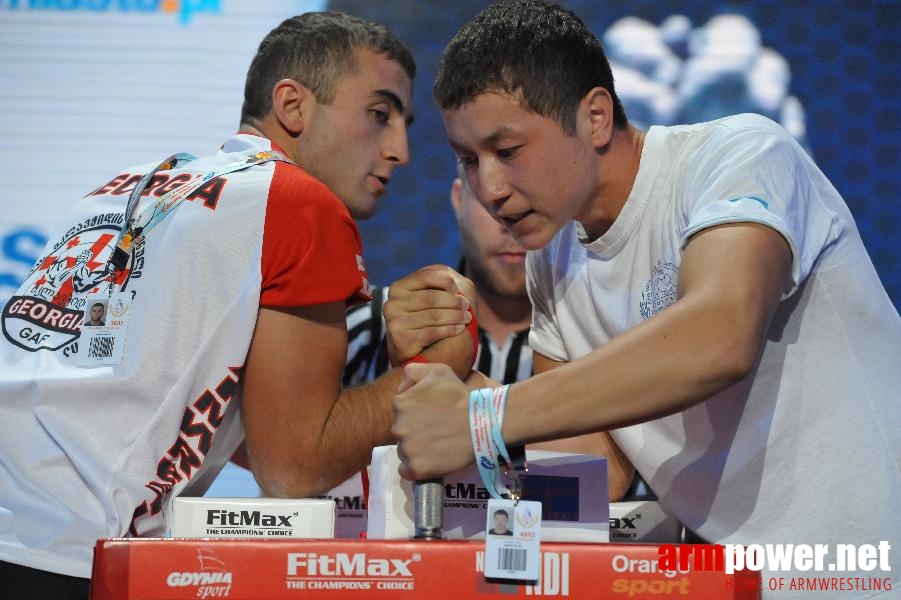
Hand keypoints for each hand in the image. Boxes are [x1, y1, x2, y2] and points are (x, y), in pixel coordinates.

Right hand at [384, 265, 474, 364]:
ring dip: (455, 316)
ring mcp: (394, 321)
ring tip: (466, 318)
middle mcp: (392, 303)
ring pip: (433, 315)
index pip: (426, 275)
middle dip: (454, 302)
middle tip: (467, 307)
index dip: (447, 281)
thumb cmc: (427, 319)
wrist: (414, 352)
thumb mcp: (431, 296)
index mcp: (398, 287)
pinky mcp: (400, 339)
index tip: (459, 291)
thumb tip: (454, 282)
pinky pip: (432, 332)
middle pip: (431, 297)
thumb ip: (441, 283)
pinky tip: (459, 329)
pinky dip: (449, 329)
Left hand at [392, 363, 473, 479]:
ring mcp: (407, 449)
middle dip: (415, 431)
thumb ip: (413, 371)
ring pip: (404, 451)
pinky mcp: (416, 468)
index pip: (400, 410)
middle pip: (401, 432)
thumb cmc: (460, 396)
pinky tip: (429, 461)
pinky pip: (406, 471)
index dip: (416, 412)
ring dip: (416, 449)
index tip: (432, 415)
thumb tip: (402, 387)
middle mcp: (398, 427)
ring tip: (437, 445)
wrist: (480, 423)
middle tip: (436, 430)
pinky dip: (415, 468)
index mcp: (400, 403)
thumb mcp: (437, 371)